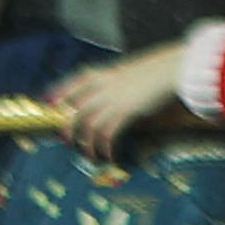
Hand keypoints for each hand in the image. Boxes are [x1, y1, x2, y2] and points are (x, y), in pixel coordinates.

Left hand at [51, 48, 183, 161]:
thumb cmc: (157, 70)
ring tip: (90, 156)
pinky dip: (105, 147)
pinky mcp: (125, 111)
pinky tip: (109, 155)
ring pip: (87, 125)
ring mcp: (112, 99)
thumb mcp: (130, 73)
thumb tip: (109, 98)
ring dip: (86, 145)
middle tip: (68, 142)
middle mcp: (102, 86)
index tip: (49, 107)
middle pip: (73, 110)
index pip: (71, 85)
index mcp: (102, 74)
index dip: (57, 96)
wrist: (174, 68)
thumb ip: (115, 84)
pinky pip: (107, 134)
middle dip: (67, 129)